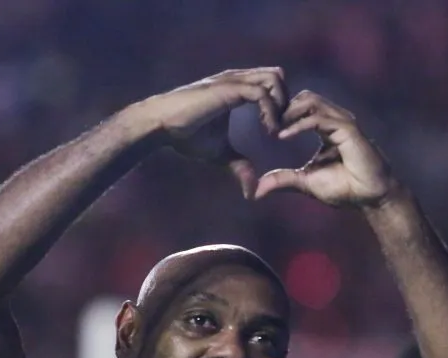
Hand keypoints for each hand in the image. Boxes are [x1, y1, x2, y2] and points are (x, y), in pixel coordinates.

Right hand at [131, 68, 287, 197]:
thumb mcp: (219, 154)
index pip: (271, 84)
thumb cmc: (185, 135)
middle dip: (286, 102)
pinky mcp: (228, 89)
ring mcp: (233, 81)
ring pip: (274, 79)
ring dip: (282, 105)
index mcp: (236, 90)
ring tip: (275, 131)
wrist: (161, 126)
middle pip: (277, 76)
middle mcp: (237, 80)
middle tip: (282, 130)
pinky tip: (268, 132)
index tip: (277, 133)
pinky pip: (261, 93)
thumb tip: (251, 191)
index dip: (280, 106)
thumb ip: (238, 165)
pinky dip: (271, 112)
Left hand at [254, 91, 398, 206]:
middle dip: (282, 108)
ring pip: (311, 101)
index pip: (301, 106)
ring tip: (272, 129)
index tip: (263, 127)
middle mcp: (335, 120)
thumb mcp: (305, 182)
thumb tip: (256, 190)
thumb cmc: (344, 189)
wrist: (370, 198)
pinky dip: (298, 125)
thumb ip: (283, 180)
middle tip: (265, 124)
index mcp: (326, 127)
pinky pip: (318, 119)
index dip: (281, 113)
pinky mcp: (348, 130)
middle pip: (304, 97)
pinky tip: (282, 136)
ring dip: (288, 113)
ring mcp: (342, 122)